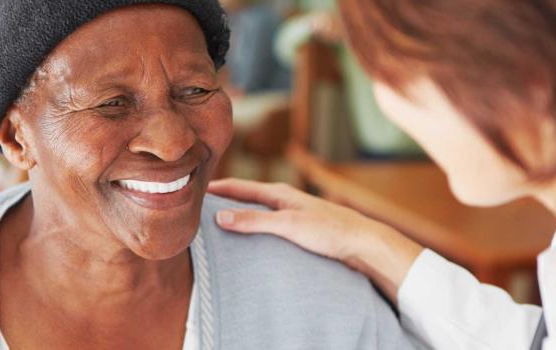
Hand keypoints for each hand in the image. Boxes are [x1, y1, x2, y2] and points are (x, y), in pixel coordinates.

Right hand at [208, 178, 423, 302]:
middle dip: (223, 200)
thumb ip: (254, 221)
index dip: (215, 188)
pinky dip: (252, 228)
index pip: (238, 187)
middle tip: (197, 206)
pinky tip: (248, 240)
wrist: (363, 243)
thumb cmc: (329, 230)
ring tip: (215, 223)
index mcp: (279, 193)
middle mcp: (283, 200)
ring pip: (256, 212)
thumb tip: (219, 216)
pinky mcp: (298, 229)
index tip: (191, 188)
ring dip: (237, 215)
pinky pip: (267, 225)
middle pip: (245, 197)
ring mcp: (291, 214)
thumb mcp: (288, 225)